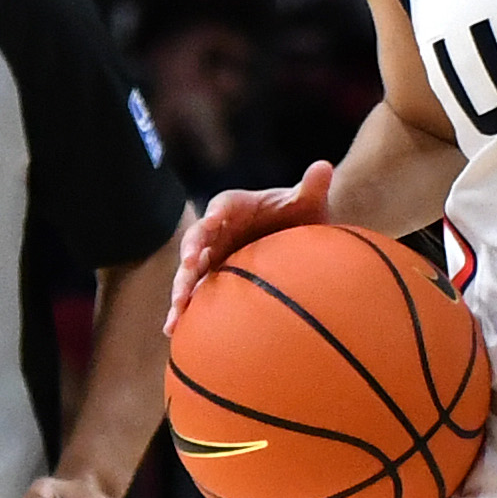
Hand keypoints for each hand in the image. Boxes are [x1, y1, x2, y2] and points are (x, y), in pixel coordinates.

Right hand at [170, 162, 333, 327]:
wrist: (294, 238)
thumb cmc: (300, 214)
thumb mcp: (307, 202)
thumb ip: (312, 186)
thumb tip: (324, 167)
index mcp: (237, 205)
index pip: (222, 206)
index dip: (216, 213)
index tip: (212, 222)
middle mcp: (218, 229)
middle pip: (198, 239)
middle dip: (190, 253)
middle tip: (188, 267)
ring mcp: (213, 254)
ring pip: (190, 270)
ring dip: (181, 287)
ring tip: (176, 309)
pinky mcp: (213, 277)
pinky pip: (195, 292)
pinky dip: (183, 309)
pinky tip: (173, 330)